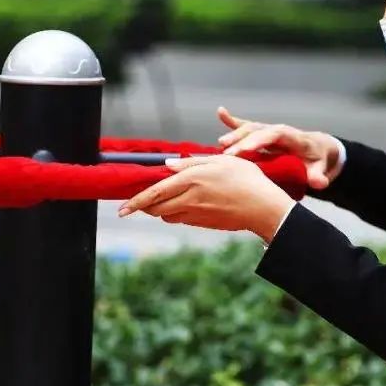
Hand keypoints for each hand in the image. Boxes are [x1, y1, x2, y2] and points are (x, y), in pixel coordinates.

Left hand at [117, 154, 295, 242]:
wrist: (264, 207)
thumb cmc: (246, 179)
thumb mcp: (221, 161)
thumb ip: (192, 162)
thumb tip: (168, 166)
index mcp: (191, 179)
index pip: (155, 193)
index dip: (135, 202)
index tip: (121, 209)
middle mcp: (190, 199)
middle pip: (157, 208)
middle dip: (144, 207)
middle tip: (138, 204)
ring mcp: (197, 214)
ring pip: (168, 216)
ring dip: (160, 210)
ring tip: (162, 202)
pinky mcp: (204, 224)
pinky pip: (182, 220)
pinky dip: (176, 214)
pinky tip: (184, 206)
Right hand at [216, 106, 342, 189]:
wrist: (318, 149)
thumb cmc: (317, 159)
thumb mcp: (320, 168)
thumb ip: (319, 176)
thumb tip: (319, 183)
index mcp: (293, 137)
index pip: (275, 135)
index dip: (259, 140)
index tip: (245, 150)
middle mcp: (278, 131)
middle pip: (258, 131)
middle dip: (242, 140)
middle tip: (227, 154)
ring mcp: (269, 131)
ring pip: (250, 129)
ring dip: (235, 134)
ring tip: (220, 144)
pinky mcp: (261, 134)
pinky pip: (246, 125)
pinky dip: (233, 119)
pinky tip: (220, 112)